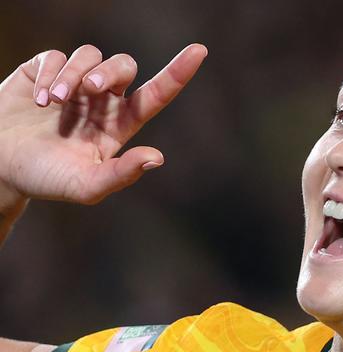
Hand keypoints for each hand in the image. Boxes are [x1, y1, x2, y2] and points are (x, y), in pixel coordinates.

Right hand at [0, 43, 207, 206]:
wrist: (1, 166)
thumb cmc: (46, 179)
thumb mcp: (85, 186)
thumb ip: (121, 175)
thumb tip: (157, 158)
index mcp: (120, 124)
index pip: (156, 95)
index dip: (178, 73)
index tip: (199, 51)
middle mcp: (104, 101)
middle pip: (125, 65)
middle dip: (110, 71)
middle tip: (90, 89)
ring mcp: (76, 84)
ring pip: (91, 56)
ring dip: (75, 75)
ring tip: (56, 102)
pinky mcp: (46, 71)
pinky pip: (58, 56)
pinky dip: (50, 75)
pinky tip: (40, 100)